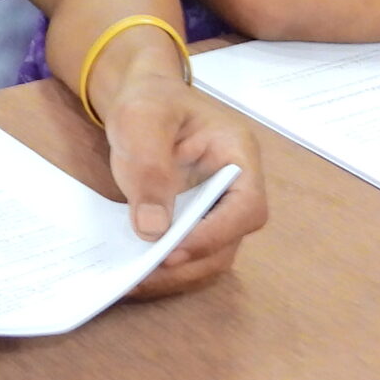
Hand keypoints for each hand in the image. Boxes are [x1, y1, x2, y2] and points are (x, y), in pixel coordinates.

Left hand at [95, 73, 269, 300]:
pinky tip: (132, 271)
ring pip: (211, 255)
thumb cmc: (149, 101)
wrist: (140, 99)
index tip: (173, 249)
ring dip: (176, 274)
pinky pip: (188, 253)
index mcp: (237, 155)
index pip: (247, 206)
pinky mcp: (193, 221)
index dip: (216, 233)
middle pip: (230, 240)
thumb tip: (153, 229)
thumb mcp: (142, 121)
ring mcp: (215, 207)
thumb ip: (150, 167)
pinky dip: (164, 268)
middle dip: (190, 262)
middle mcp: (235, 187)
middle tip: (144, 274)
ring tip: (133, 280)